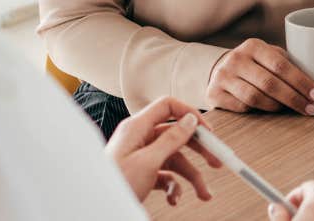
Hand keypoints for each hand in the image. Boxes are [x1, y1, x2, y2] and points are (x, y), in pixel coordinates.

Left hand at [104, 96, 222, 204]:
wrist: (96, 206)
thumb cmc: (115, 184)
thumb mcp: (147, 161)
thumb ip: (171, 139)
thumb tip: (190, 120)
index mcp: (137, 127)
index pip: (168, 107)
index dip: (190, 115)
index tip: (208, 131)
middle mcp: (140, 138)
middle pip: (177, 135)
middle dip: (199, 150)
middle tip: (217, 162)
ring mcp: (141, 156)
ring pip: (175, 159)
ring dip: (191, 177)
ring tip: (203, 193)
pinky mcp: (142, 173)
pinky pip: (166, 174)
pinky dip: (174, 187)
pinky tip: (175, 198)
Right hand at [207, 37, 313, 114]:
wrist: (220, 70)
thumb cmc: (255, 64)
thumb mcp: (268, 56)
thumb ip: (287, 63)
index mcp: (253, 46)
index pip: (281, 65)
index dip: (301, 82)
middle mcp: (236, 59)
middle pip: (269, 83)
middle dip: (294, 98)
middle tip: (311, 108)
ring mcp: (223, 77)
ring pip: (255, 98)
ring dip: (278, 107)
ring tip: (293, 109)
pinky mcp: (214, 94)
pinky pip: (243, 108)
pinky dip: (260, 111)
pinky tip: (271, 111)